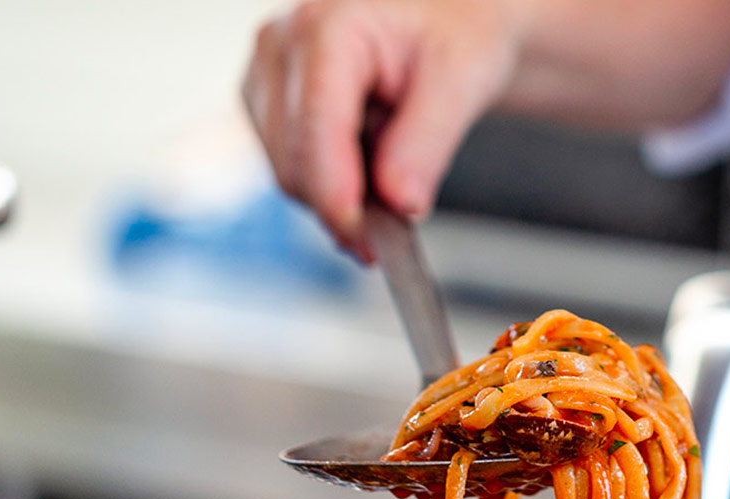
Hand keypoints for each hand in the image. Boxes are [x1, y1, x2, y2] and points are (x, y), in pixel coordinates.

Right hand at [242, 0, 529, 259]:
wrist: (445, 14)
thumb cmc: (457, 29)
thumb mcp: (464, 78)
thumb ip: (427, 143)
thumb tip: (401, 205)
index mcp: (328, 28)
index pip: (316, 132)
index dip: (338, 197)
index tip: (370, 244)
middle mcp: (280, 45)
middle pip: (294, 162)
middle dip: (347, 207)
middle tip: (402, 228)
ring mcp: (265, 73)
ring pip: (288, 172)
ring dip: (341, 194)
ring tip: (394, 164)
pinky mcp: (265, 100)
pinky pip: (289, 165)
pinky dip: (331, 182)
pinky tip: (368, 161)